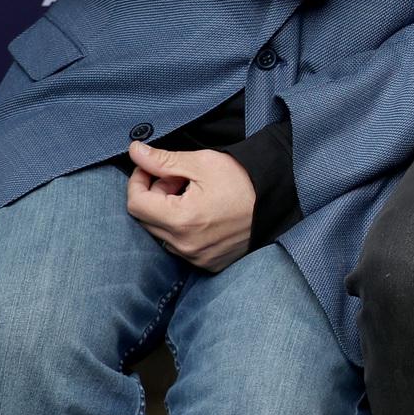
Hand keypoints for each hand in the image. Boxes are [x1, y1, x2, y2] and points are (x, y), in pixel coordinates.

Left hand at [126, 144, 255, 270]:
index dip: (138, 180)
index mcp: (181, 219)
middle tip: (178, 178)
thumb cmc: (244, 180)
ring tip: (193, 195)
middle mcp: (185, 245)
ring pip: (162, 233)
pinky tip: (202, 213)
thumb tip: (135, 151)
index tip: (150, 168)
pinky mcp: (207, 263)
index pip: (136, 203)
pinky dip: (182, 228)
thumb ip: (164, 160)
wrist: (278, 201)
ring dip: (167, 212)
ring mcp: (196, 257)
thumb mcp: (203, 162)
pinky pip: (179, 246)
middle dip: (155, 195)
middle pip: (146, 219)